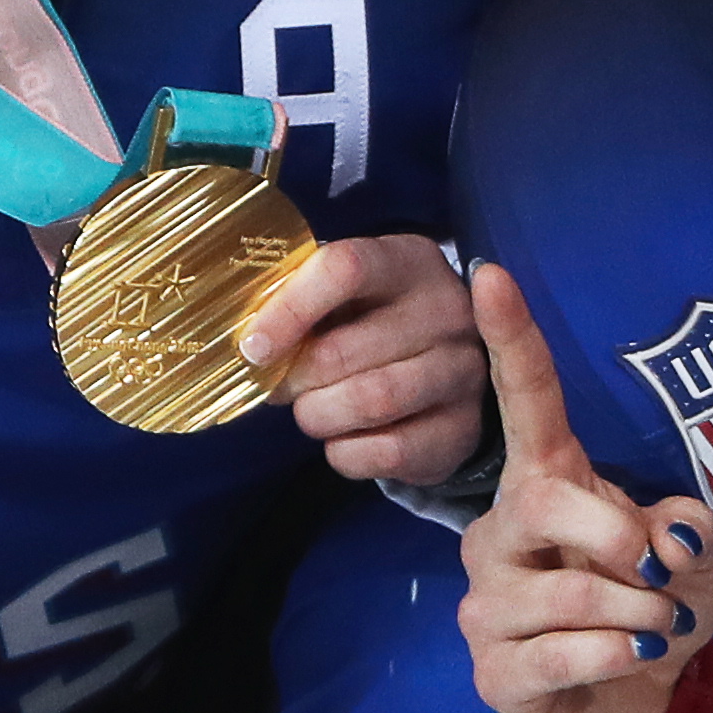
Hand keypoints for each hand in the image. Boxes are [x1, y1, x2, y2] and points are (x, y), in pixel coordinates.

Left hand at [245, 231, 486, 485]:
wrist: (446, 367)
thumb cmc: (375, 321)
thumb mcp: (347, 292)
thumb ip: (301, 298)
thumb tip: (250, 344)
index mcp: (409, 260)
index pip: (344, 269)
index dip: (288, 311)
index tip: (253, 348)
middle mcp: (447, 311)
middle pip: (342, 351)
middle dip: (294, 379)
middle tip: (281, 387)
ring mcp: (462, 371)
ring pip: (369, 401)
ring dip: (319, 415)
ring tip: (311, 411)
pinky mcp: (463, 429)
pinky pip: (388, 452)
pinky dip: (347, 453)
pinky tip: (343, 438)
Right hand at [461, 261, 712, 712]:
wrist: (632, 706)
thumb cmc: (653, 610)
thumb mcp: (695, 559)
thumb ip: (689, 530)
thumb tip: (664, 538)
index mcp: (548, 484)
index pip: (524, 404)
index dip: (511, 340)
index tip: (491, 274)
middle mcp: (503, 534)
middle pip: (539, 502)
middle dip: (615, 536)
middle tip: (661, 574)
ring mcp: (489, 603)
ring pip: (563, 594)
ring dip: (636, 617)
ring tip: (657, 629)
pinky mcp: (493, 670)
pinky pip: (558, 657)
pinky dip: (617, 659)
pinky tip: (634, 661)